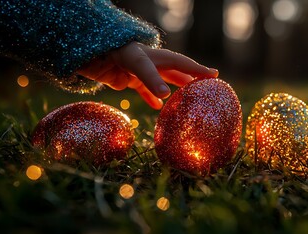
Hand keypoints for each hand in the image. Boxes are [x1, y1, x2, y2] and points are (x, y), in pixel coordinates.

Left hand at [77, 42, 218, 108]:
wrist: (92, 52)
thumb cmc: (118, 54)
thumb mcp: (137, 65)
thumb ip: (151, 80)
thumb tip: (166, 98)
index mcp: (160, 58)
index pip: (185, 64)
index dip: (199, 70)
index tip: (215, 76)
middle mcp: (153, 64)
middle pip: (177, 73)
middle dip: (190, 80)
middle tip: (205, 89)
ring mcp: (141, 73)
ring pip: (162, 82)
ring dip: (174, 90)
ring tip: (185, 100)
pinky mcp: (129, 80)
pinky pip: (144, 91)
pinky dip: (152, 99)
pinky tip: (158, 108)